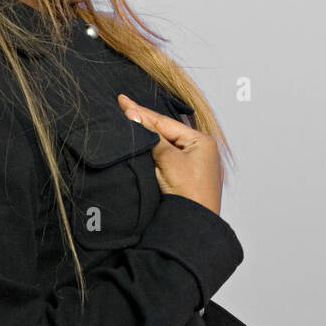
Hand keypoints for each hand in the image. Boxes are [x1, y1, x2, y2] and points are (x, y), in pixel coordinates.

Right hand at [116, 93, 223, 214]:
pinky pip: (166, 157)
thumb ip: (152, 138)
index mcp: (202, 141)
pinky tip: (142, 143)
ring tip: (129, 120)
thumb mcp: (169, 161)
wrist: (194, 225)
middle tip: (123, 107)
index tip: (123, 101)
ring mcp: (194, 163)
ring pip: (165, 144)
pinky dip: (153, 150)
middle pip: (165, 132)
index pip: (165, 123)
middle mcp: (200, 149)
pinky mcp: (186, 177)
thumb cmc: (190, 194)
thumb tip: (135, 118)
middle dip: (144, 122)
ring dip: (147, 136)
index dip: (142, 112)